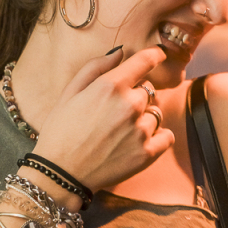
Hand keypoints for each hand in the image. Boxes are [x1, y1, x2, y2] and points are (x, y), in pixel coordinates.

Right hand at [35, 47, 174, 190]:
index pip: (145, 61)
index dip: (154, 55)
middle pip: (148, 91)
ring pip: (156, 114)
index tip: (158, 55)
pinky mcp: (147, 154)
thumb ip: (95, 67)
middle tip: (115, 113)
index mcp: (111, 86)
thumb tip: (119, 53)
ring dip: (144, 119)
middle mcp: (130, 105)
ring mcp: (140, 130)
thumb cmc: (60, 131)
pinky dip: (158, 137)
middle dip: (136, 97)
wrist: (60, 174)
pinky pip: (167, 136)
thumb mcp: (69, 92)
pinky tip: (139, 141)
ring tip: (121, 132)